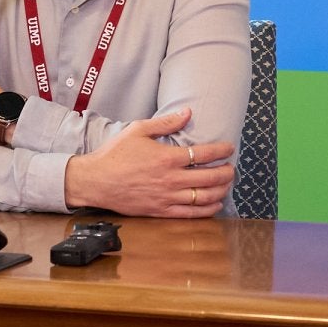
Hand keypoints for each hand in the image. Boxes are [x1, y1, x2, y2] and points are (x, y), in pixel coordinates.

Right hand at [63, 108, 234, 216]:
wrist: (95, 181)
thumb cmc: (114, 155)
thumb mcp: (138, 130)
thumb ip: (166, 123)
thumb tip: (187, 112)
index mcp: (166, 158)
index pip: (203, 154)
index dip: (221, 150)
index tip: (229, 148)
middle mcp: (170, 179)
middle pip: (210, 178)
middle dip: (226, 172)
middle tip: (232, 168)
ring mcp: (167, 197)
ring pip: (204, 197)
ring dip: (221, 191)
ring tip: (227, 185)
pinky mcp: (161, 211)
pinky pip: (190, 214)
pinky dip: (207, 210)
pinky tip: (215, 204)